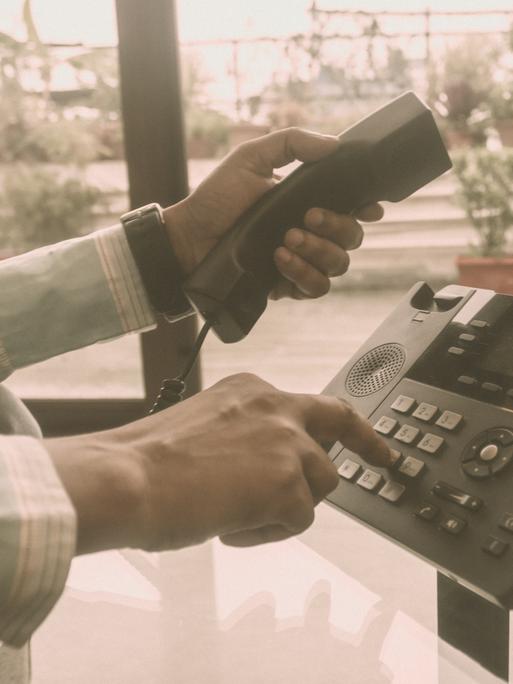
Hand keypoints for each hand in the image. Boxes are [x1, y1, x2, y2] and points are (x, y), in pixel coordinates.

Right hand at [46, 374, 392, 553]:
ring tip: (235, 511)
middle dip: (369, 443)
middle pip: (341, 424)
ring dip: (286, 505)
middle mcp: (277, 406)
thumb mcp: (207, 426)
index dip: (333, 424)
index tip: (356, 433)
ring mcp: (288, 443)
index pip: (308, 403)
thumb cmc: (149, 459)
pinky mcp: (290, 484)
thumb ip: (246, 435)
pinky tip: (228, 525)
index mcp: (253, 390)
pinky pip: (297, 521)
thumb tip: (264, 466)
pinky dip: (265, 532)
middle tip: (384, 458)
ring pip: (319, 484)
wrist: (127, 477)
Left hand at [164, 128, 382, 299]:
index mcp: (308, 202)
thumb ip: (291, 143)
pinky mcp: (287, 286)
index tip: (367, 206)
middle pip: (352, 238)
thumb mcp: (251, 158)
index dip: (367, 208)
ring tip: (286, 240)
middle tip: (306, 217)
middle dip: (336, 227)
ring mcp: (301, 261)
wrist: (190, 237)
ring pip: (338, 265)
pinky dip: (304, 275)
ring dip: (318, 251)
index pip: (352, 208)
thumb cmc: (218, 197)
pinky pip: (316, 288)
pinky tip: (280, 260)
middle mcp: (311, 234)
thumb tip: (335, 144)